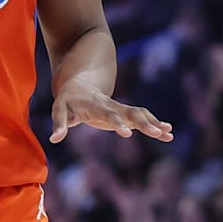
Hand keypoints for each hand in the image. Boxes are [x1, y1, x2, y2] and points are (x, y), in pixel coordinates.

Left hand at [49, 79, 172, 142]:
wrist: (80, 83)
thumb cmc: (68, 99)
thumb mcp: (59, 109)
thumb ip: (59, 123)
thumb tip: (54, 138)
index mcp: (95, 105)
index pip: (107, 114)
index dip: (116, 122)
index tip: (127, 133)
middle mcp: (110, 105)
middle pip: (129, 112)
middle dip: (143, 123)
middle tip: (156, 133)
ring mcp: (119, 108)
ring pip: (139, 113)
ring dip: (153, 123)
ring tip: (167, 134)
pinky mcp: (124, 112)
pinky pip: (142, 117)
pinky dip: (154, 123)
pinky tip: (168, 132)